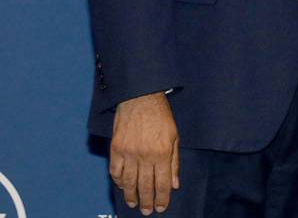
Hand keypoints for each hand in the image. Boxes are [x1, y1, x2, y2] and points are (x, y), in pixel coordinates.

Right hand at [110, 92, 179, 214]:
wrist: (141, 98)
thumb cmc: (161, 116)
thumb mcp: (175, 137)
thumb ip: (174, 162)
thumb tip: (174, 184)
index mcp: (162, 153)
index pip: (162, 183)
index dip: (162, 198)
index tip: (161, 208)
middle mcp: (145, 155)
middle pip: (145, 185)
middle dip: (147, 201)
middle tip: (147, 211)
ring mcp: (128, 153)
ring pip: (128, 182)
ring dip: (131, 196)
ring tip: (134, 204)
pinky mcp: (116, 149)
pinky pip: (115, 171)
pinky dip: (118, 181)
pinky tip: (122, 187)